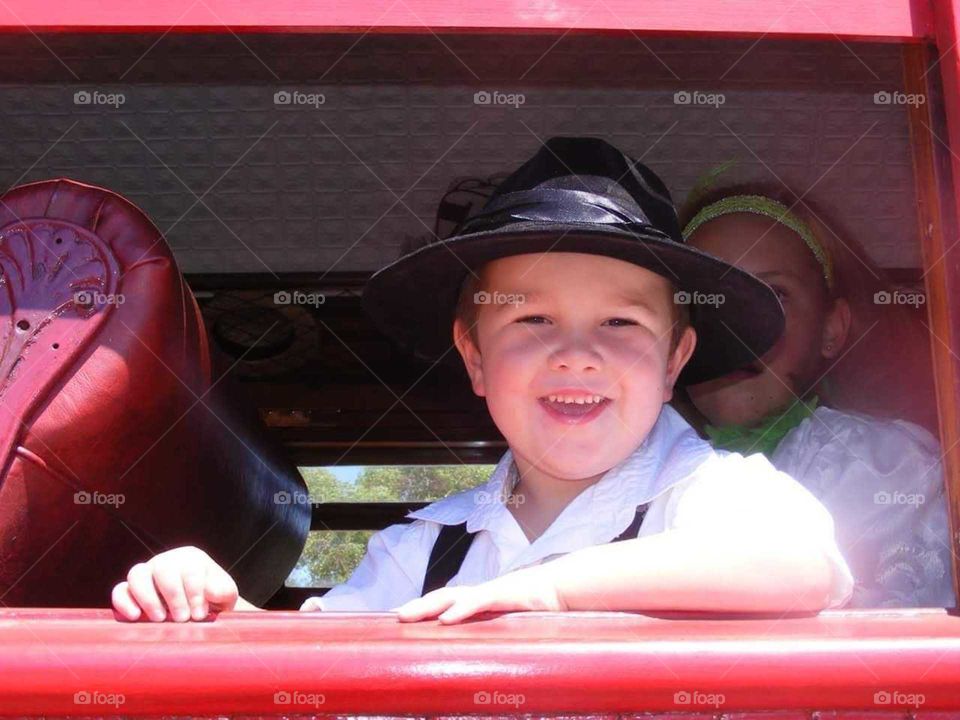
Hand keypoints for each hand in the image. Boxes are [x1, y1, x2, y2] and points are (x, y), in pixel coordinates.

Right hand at [111, 546, 238, 621]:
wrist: (200, 613)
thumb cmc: (214, 601)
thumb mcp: (226, 595)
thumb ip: (223, 590)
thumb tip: (210, 591)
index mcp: (191, 559)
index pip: (189, 568)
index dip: (194, 593)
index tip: (199, 614)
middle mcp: (166, 562)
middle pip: (163, 568)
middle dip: (174, 596)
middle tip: (182, 619)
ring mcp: (147, 575)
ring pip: (137, 574)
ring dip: (148, 598)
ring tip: (160, 619)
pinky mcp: (131, 591)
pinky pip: (120, 591)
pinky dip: (123, 602)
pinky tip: (135, 617)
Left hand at [393, 566, 565, 623]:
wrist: (564, 590)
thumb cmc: (539, 610)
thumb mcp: (513, 626)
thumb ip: (496, 638)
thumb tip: (485, 663)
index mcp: (481, 603)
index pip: (447, 604)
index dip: (424, 609)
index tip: (401, 618)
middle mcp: (481, 595)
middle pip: (442, 598)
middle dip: (417, 606)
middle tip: (394, 616)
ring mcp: (490, 592)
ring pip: (452, 596)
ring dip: (428, 605)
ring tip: (407, 614)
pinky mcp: (505, 594)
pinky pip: (479, 601)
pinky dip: (461, 609)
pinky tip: (445, 618)